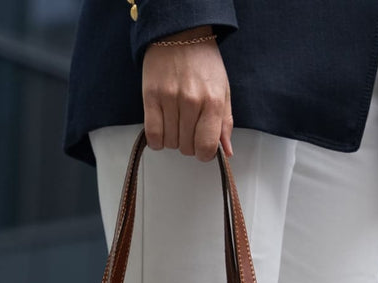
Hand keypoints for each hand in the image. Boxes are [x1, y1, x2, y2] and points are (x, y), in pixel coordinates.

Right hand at [142, 27, 232, 160]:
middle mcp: (192, 101)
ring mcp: (170, 99)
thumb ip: (224, 123)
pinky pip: (152, 135)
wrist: (180, 34)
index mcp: (213, 101)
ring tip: (176, 122)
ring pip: (170, 143)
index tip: (202, 147)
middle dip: (189, 144)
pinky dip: (157, 140)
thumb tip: (226, 151)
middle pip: (187, 148)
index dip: (204, 153)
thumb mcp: (223, 90)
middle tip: (189, 128)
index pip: (206, 147)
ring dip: (173, 139)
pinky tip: (162, 129)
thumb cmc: (203, 62)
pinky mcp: (151, 97)